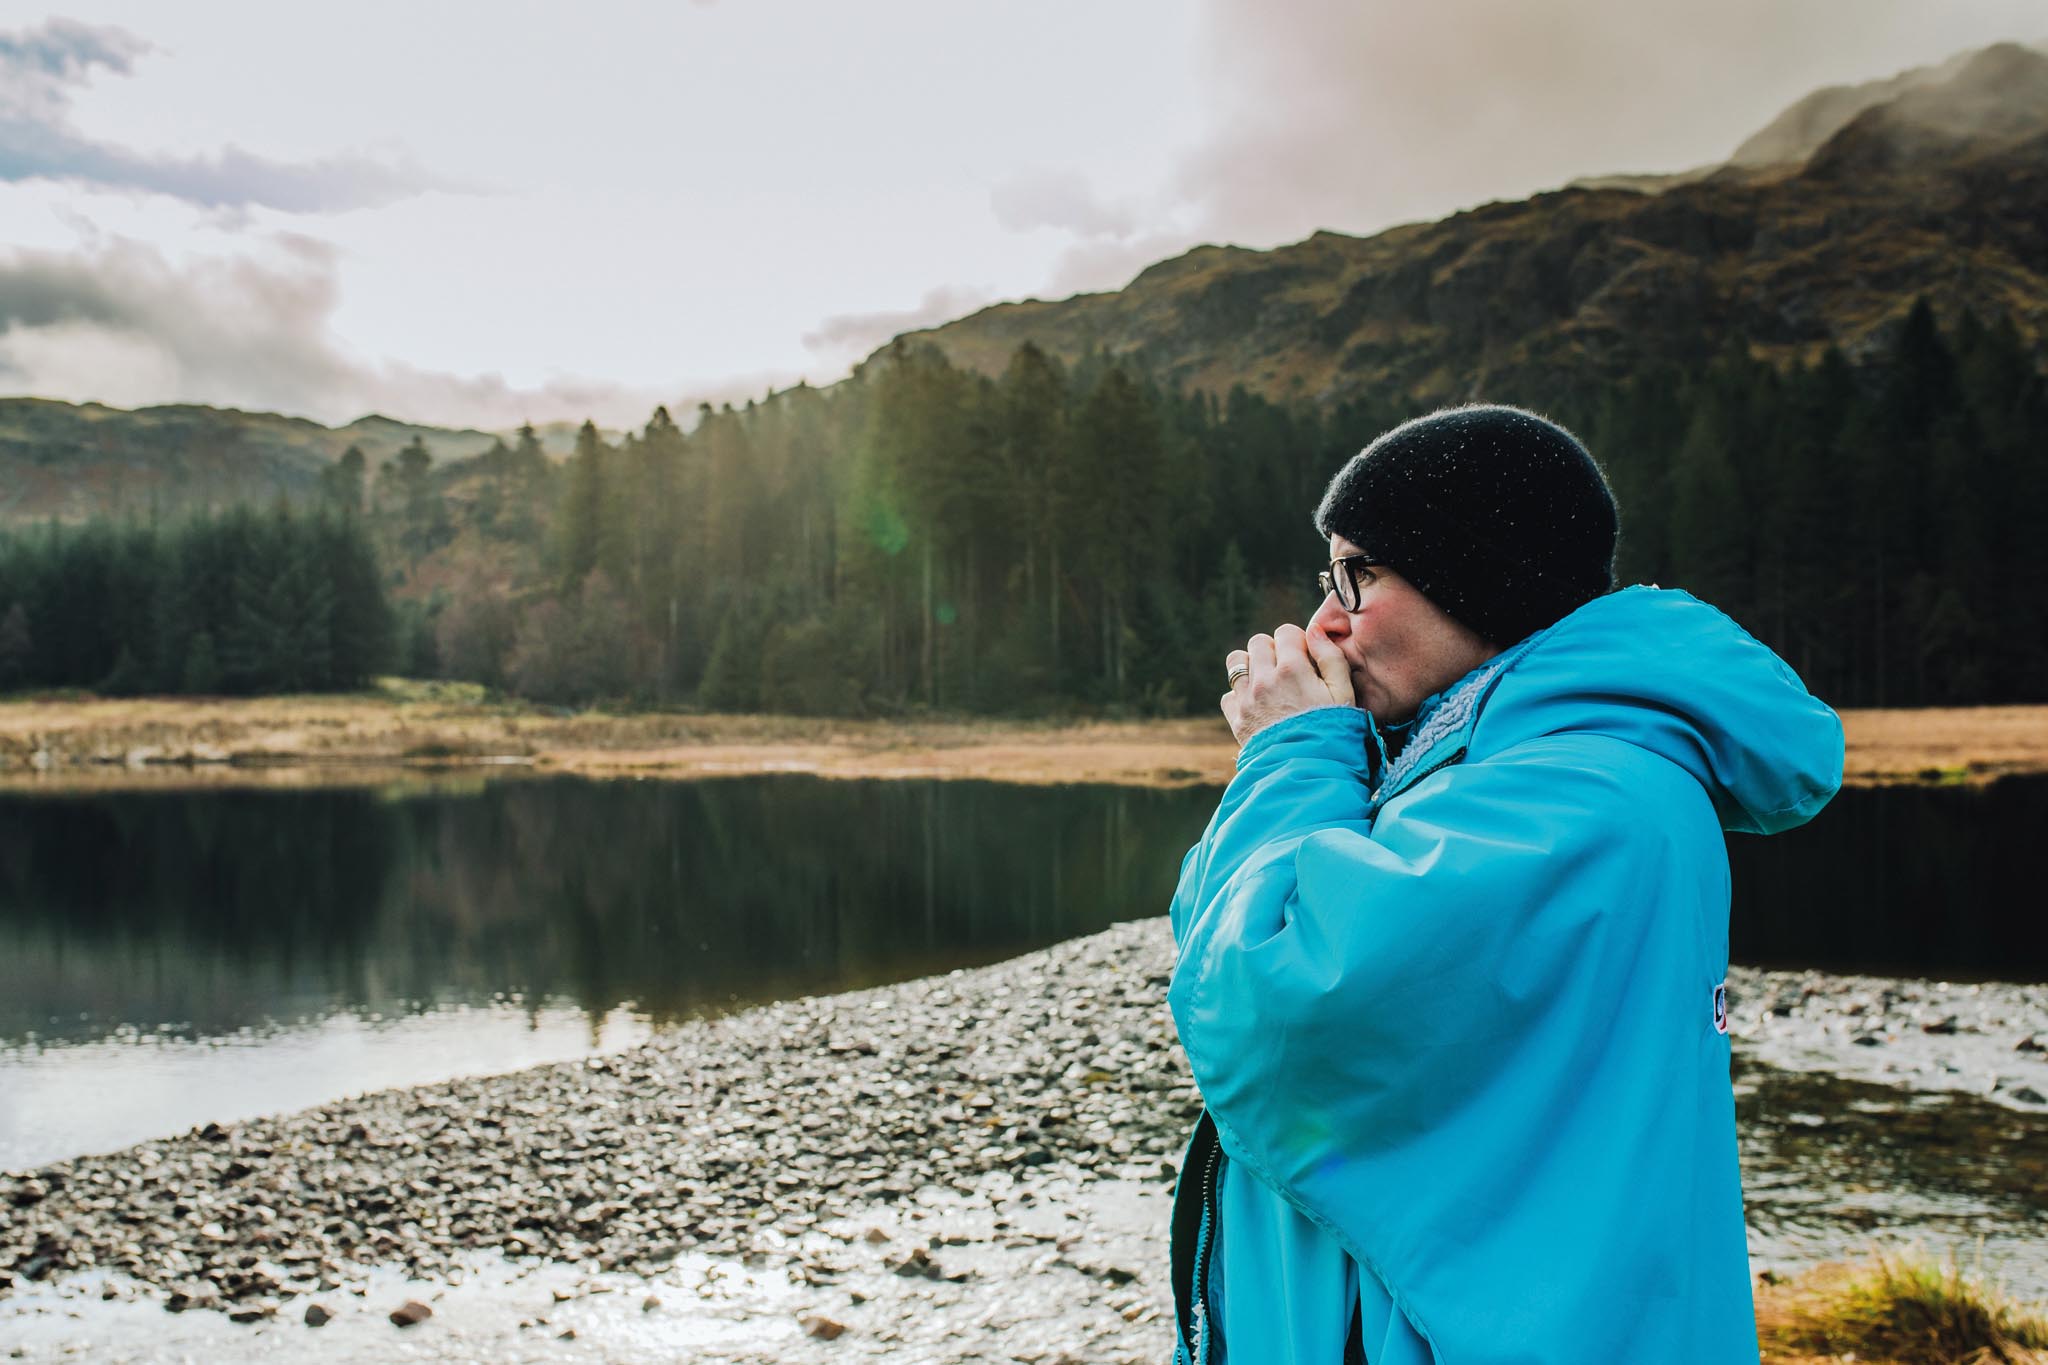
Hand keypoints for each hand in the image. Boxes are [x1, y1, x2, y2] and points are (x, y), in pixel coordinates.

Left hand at [1221, 622, 1353, 745]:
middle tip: (1289, 670)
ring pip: (1237, 662)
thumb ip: (1331, 657)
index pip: (1286, 632)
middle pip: (1258, 642)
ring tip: (1268, 681)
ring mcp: (1247, 700)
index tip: (1306, 659)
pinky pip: (1229, 694)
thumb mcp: (1344, 694)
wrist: (1309, 772)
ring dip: (1251, 666)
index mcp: (1293, 669)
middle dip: (1274, 650)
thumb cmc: (1333, 732)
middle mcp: (1264, 680)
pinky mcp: (1237, 720)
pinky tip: (1258, 706)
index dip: (1298, 642)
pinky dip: (1240, 695)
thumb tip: (1314, 630)